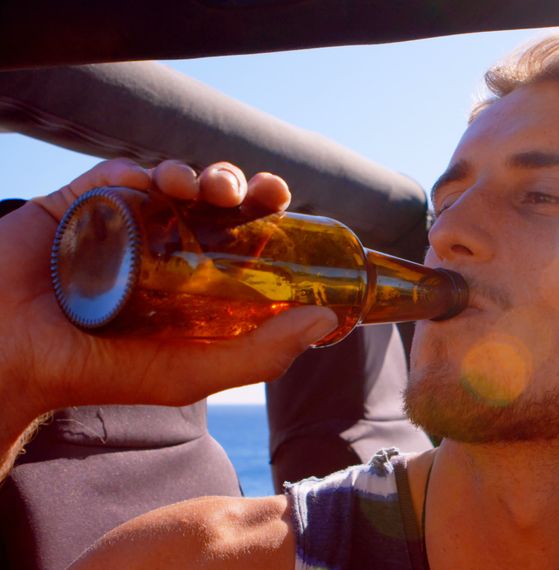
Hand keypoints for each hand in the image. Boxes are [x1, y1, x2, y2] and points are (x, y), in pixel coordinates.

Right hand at [0, 158, 338, 427]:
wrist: (9, 358)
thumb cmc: (99, 372)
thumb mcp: (189, 373)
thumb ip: (259, 354)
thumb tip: (326, 318)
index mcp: (194, 283)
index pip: (246, 242)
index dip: (273, 221)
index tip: (296, 211)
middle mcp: (166, 249)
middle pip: (222, 205)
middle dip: (250, 189)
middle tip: (267, 192)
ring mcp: (127, 224)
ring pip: (181, 182)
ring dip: (211, 175)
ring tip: (218, 191)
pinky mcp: (85, 204)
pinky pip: (125, 172)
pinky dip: (152, 169)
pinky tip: (167, 183)